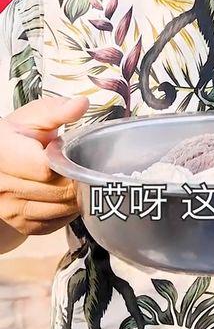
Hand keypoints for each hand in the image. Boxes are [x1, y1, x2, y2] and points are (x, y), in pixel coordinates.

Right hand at [0, 96, 88, 238]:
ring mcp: (7, 208)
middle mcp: (0, 184)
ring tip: (83, 181)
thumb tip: (80, 104)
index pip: (44, 169)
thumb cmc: (21, 134)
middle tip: (89, 169)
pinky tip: (72, 197)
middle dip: (76, 181)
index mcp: (2, 153)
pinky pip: (52, 224)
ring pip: (56, 210)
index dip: (67, 164)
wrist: (3, 156)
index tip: (80, 157)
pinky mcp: (18, 224)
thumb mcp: (37, 116)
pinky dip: (68, 213)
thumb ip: (59, 111)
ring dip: (76, 198)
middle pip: (54, 191)